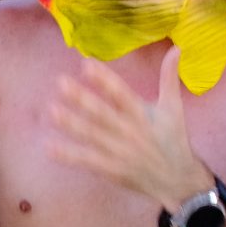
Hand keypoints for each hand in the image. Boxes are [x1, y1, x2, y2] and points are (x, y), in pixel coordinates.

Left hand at [44, 46, 210, 211]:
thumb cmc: (173, 138)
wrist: (177, 179)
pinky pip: (87, 160)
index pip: (122, 94)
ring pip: (92, 136)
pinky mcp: (111, 169)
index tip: (86, 64)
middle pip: (103, 114)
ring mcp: (119, 151)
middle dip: (82, 99)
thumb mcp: (173, 108)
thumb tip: (176, 47)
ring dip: (71, 124)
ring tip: (52, 110)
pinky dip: (68, 155)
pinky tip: (49, 146)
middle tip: (61, 83)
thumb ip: (169, 78)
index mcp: (143, 115)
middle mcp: (130, 132)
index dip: (105, 80)